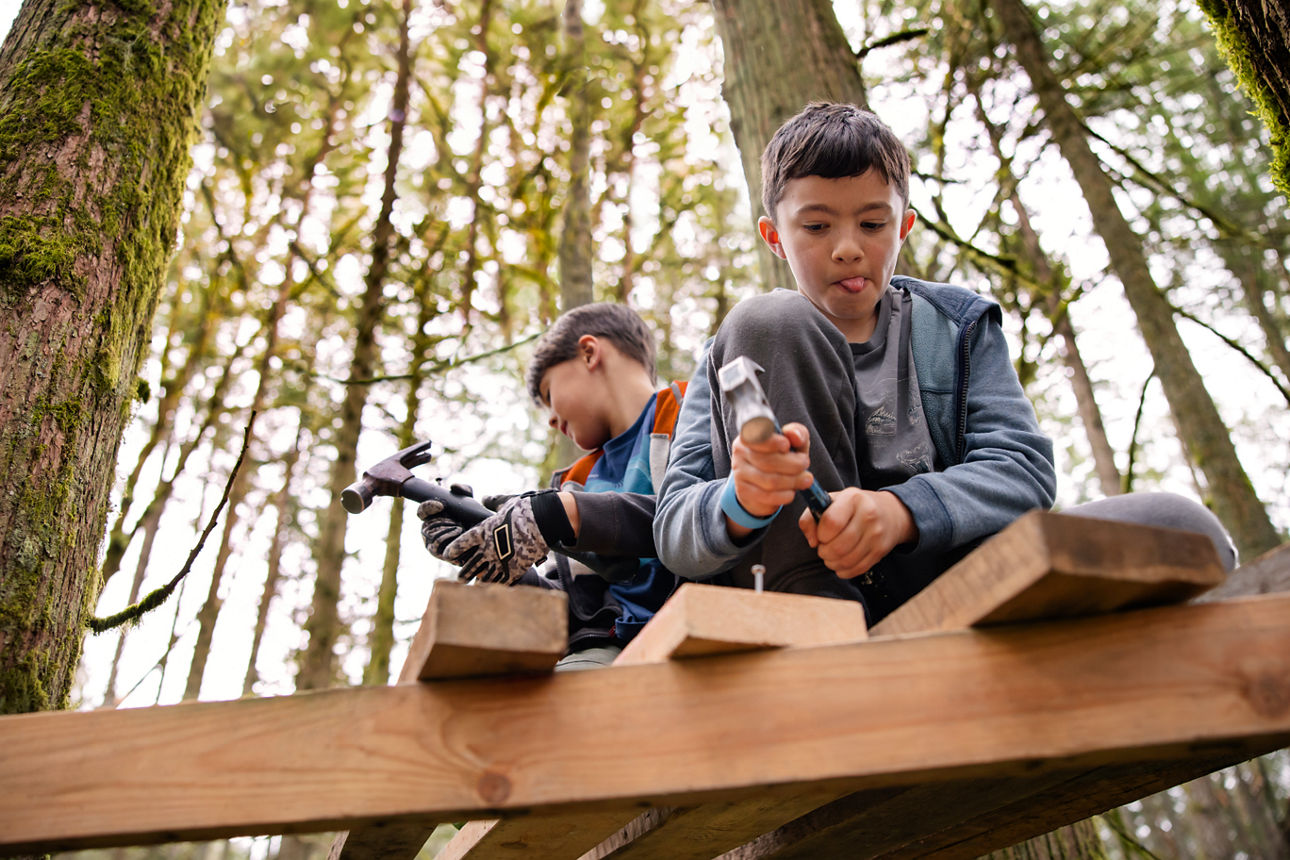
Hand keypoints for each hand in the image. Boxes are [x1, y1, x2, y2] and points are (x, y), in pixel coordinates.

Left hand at [417, 494, 548, 583]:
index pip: (462, 543)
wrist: (542, 520)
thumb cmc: (523, 509)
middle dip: (464, 573)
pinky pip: (501, 581)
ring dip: (478, 582)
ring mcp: (500, 560)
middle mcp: (488, 548)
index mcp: (483, 531)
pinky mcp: (514, 569)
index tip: (447, 554)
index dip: (454, 550)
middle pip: (470, 565)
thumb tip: (485, 498)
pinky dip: (497, 585)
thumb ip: (493, 503)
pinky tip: (493, 589)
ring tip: (475, 587)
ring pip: (484, 577)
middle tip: (460, 578)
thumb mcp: (504, 503)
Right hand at [727, 422, 815, 534]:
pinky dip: (784, 495)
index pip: (755, 436)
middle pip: (767, 461)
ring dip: (793, 481)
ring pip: (770, 481)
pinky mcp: (743, 491)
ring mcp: (739, 473)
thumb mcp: (792, 443)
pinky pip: (767, 496)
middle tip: (805, 464)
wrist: (763, 483)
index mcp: (750, 434)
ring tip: (804, 479)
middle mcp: (740, 452)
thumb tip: (794, 435)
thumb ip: (797, 433)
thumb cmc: (780, 457)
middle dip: (793, 465)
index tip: (787, 446)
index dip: (772, 442)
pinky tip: (791, 492)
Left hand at [798, 488, 915, 578]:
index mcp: (852, 498)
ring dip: (832, 563)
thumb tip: (812, 541)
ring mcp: (876, 534)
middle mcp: (868, 515)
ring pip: (846, 560)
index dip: (820, 534)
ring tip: (830, 556)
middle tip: (823, 548)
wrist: (889, 512)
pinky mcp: (881, 550)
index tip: (821, 535)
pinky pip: (857, 569)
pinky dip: (844, 570)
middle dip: (824, 552)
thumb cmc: (853, 507)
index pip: (831, 522)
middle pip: (838, 546)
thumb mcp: (830, 502)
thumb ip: (810, 518)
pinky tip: (841, 563)